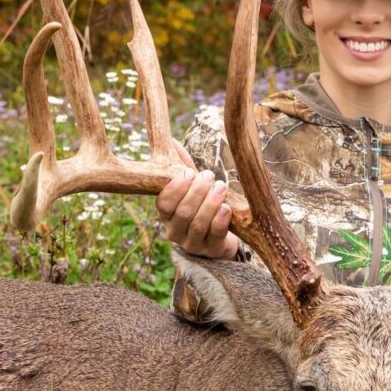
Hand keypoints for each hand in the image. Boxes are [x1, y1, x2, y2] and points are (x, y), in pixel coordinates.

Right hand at [155, 144, 239, 259]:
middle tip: (210, 176)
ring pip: (198, 224)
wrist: (219, 238)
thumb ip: (181, 167)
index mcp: (166, 215)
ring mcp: (193, 243)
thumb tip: (172, 140)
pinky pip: (215, 236)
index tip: (190, 172)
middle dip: (197, 192)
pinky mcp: (212, 250)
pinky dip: (220, 221)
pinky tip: (226, 208)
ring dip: (210, 203)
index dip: (176, 187)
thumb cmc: (202, 206)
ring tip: (221, 187)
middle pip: (182, 213)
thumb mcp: (191, 188)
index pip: (164, 203)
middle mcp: (175, 231)